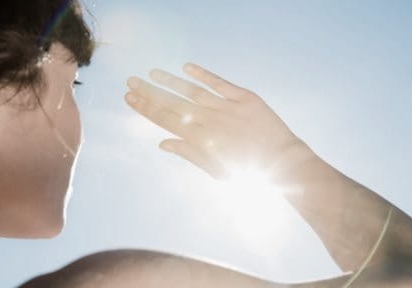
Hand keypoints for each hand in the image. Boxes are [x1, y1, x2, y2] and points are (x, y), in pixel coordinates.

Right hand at [125, 63, 300, 177]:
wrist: (282, 163)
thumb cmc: (248, 173)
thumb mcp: (215, 171)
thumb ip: (189, 154)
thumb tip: (163, 143)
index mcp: (200, 140)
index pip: (166, 120)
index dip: (146, 108)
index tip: (130, 98)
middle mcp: (209, 121)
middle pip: (172, 103)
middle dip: (149, 92)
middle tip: (130, 81)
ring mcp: (226, 108)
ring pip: (192, 91)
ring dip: (170, 81)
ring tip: (152, 73)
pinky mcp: (244, 98)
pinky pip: (219, 83)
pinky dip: (203, 74)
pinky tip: (186, 67)